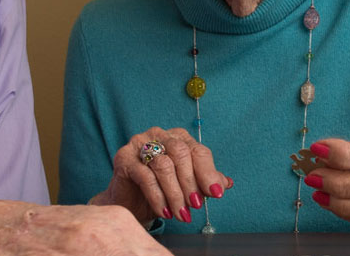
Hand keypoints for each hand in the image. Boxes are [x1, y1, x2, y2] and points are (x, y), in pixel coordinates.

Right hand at [90, 127, 230, 224]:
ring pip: (163, 165)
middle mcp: (158, 134)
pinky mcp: (123, 158)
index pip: (197, 150)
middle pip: (180, 153)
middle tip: (196, 206)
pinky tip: (165, 212)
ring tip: (181, 213)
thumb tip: (226, 183)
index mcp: (177, 137)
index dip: (208, 173)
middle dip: (191, 183)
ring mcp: (138, 143)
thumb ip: (204, 183)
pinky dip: (158, 197)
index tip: (216, 194)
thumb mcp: (187, 187)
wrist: (130, 204)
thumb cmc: (161, 191)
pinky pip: (145, 176)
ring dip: (175, 193)